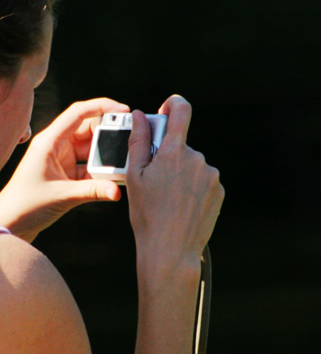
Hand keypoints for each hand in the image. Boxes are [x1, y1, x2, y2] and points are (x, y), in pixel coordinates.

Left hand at [0, 98, 128, 241]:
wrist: (10, 223)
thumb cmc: (26, 205)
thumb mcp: (61, 196)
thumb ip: (92, 191)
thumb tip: (118, 190)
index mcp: (49, 141)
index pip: (78, 113)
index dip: (101, 107)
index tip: (124, 110)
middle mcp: (55, 145)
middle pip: (88, 128)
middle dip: (110, 132)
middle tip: (132, 137)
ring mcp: (61, 159)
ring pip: (91, 148)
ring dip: (108, 152)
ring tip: (127, 157)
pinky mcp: (66, 173)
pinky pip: (90, 165)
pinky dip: (103, 168)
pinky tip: (117, 174)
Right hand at [126, 95, 223, 266]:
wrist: (171, 248)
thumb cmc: (147, 213)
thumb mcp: (134, 176)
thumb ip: (137, 141)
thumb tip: (140, 116)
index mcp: (173, 152)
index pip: (180, 111)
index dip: (173, 104)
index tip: (165, 111)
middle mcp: (196, 159)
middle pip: (180, 145)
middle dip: (167, 155)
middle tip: (153, 179)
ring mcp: (211, 175)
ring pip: (191, 165)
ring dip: (179, 173)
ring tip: (167, 199)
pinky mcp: (219, 191)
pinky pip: (203, 181)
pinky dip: (191, 187)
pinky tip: (180, 205)